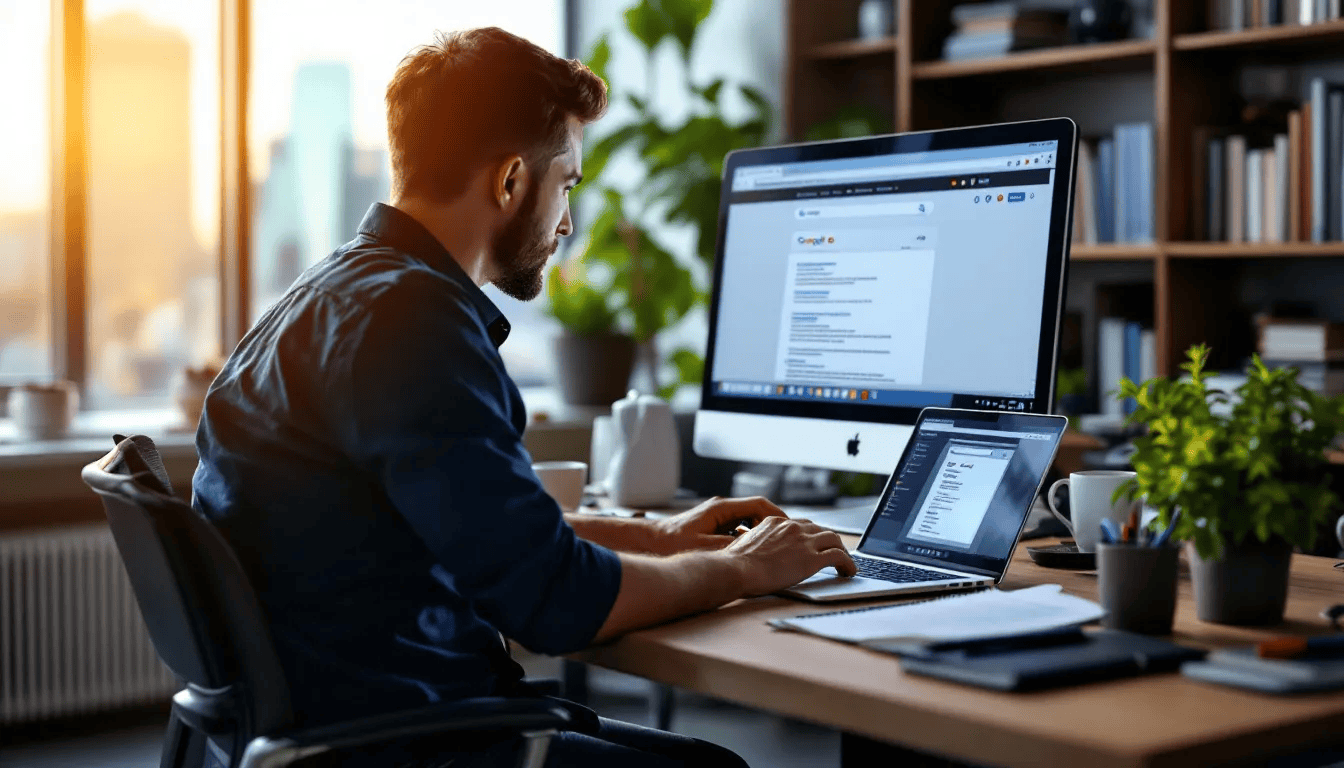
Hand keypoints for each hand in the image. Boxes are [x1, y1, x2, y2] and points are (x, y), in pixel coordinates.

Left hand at [651, 496, 785, 554]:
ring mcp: (717, 517)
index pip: (758, 505)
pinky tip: (750, 553)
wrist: (649, 542)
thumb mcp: (703, 548)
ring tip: (772, 548)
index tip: (789, 528)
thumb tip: (752, 551)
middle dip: (772, 525)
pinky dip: (747, 539)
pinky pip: (737, 529)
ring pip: (747, 521)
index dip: (777, 516)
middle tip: (785, 541)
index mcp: (721, 509)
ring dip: (760, 533)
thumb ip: (729, 548)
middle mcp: (721, 509)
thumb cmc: (671, 543)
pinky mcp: (712, 527)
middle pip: (756, 512)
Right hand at [724, 517, 855, 596]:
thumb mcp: (742, 545)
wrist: (736, 569)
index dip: (809, 535)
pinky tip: (849, 572)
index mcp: (775, 522)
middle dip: (826, 541)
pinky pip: (839, 556)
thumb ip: (753, 543)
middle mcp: (792, 527)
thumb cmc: (733, 564)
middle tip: (832, 552)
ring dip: (841, 550)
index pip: (799, 524)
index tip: (812, 544)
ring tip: (844, 563)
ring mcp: (803, 541)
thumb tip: (754, 553)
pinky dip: (848, 563)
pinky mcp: (812, 559)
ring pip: (834, 539)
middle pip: (819, 529)